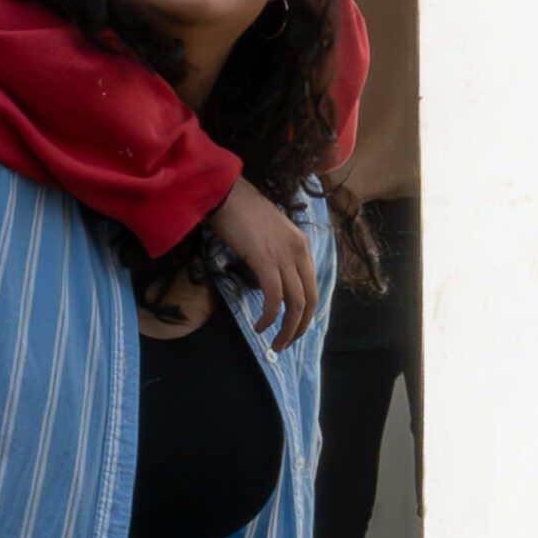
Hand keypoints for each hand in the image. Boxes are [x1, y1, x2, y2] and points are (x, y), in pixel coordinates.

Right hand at [206, 176, 319, 349]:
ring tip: (274, 344)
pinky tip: (260, 326)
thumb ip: (274, 255)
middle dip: (299, 327)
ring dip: (286, 329)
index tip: (293, 328)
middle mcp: (298, 252)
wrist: (225, 193)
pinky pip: (275, 297)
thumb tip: (268, 280)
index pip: (312, 287)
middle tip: (285, 344)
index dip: (306, 314)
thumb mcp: (267, 235)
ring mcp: (283, 256)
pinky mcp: (266, 260)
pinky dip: (269, 317)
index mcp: (301, 245)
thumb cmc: (240, 211)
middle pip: (309, 300)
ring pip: (295, 303)